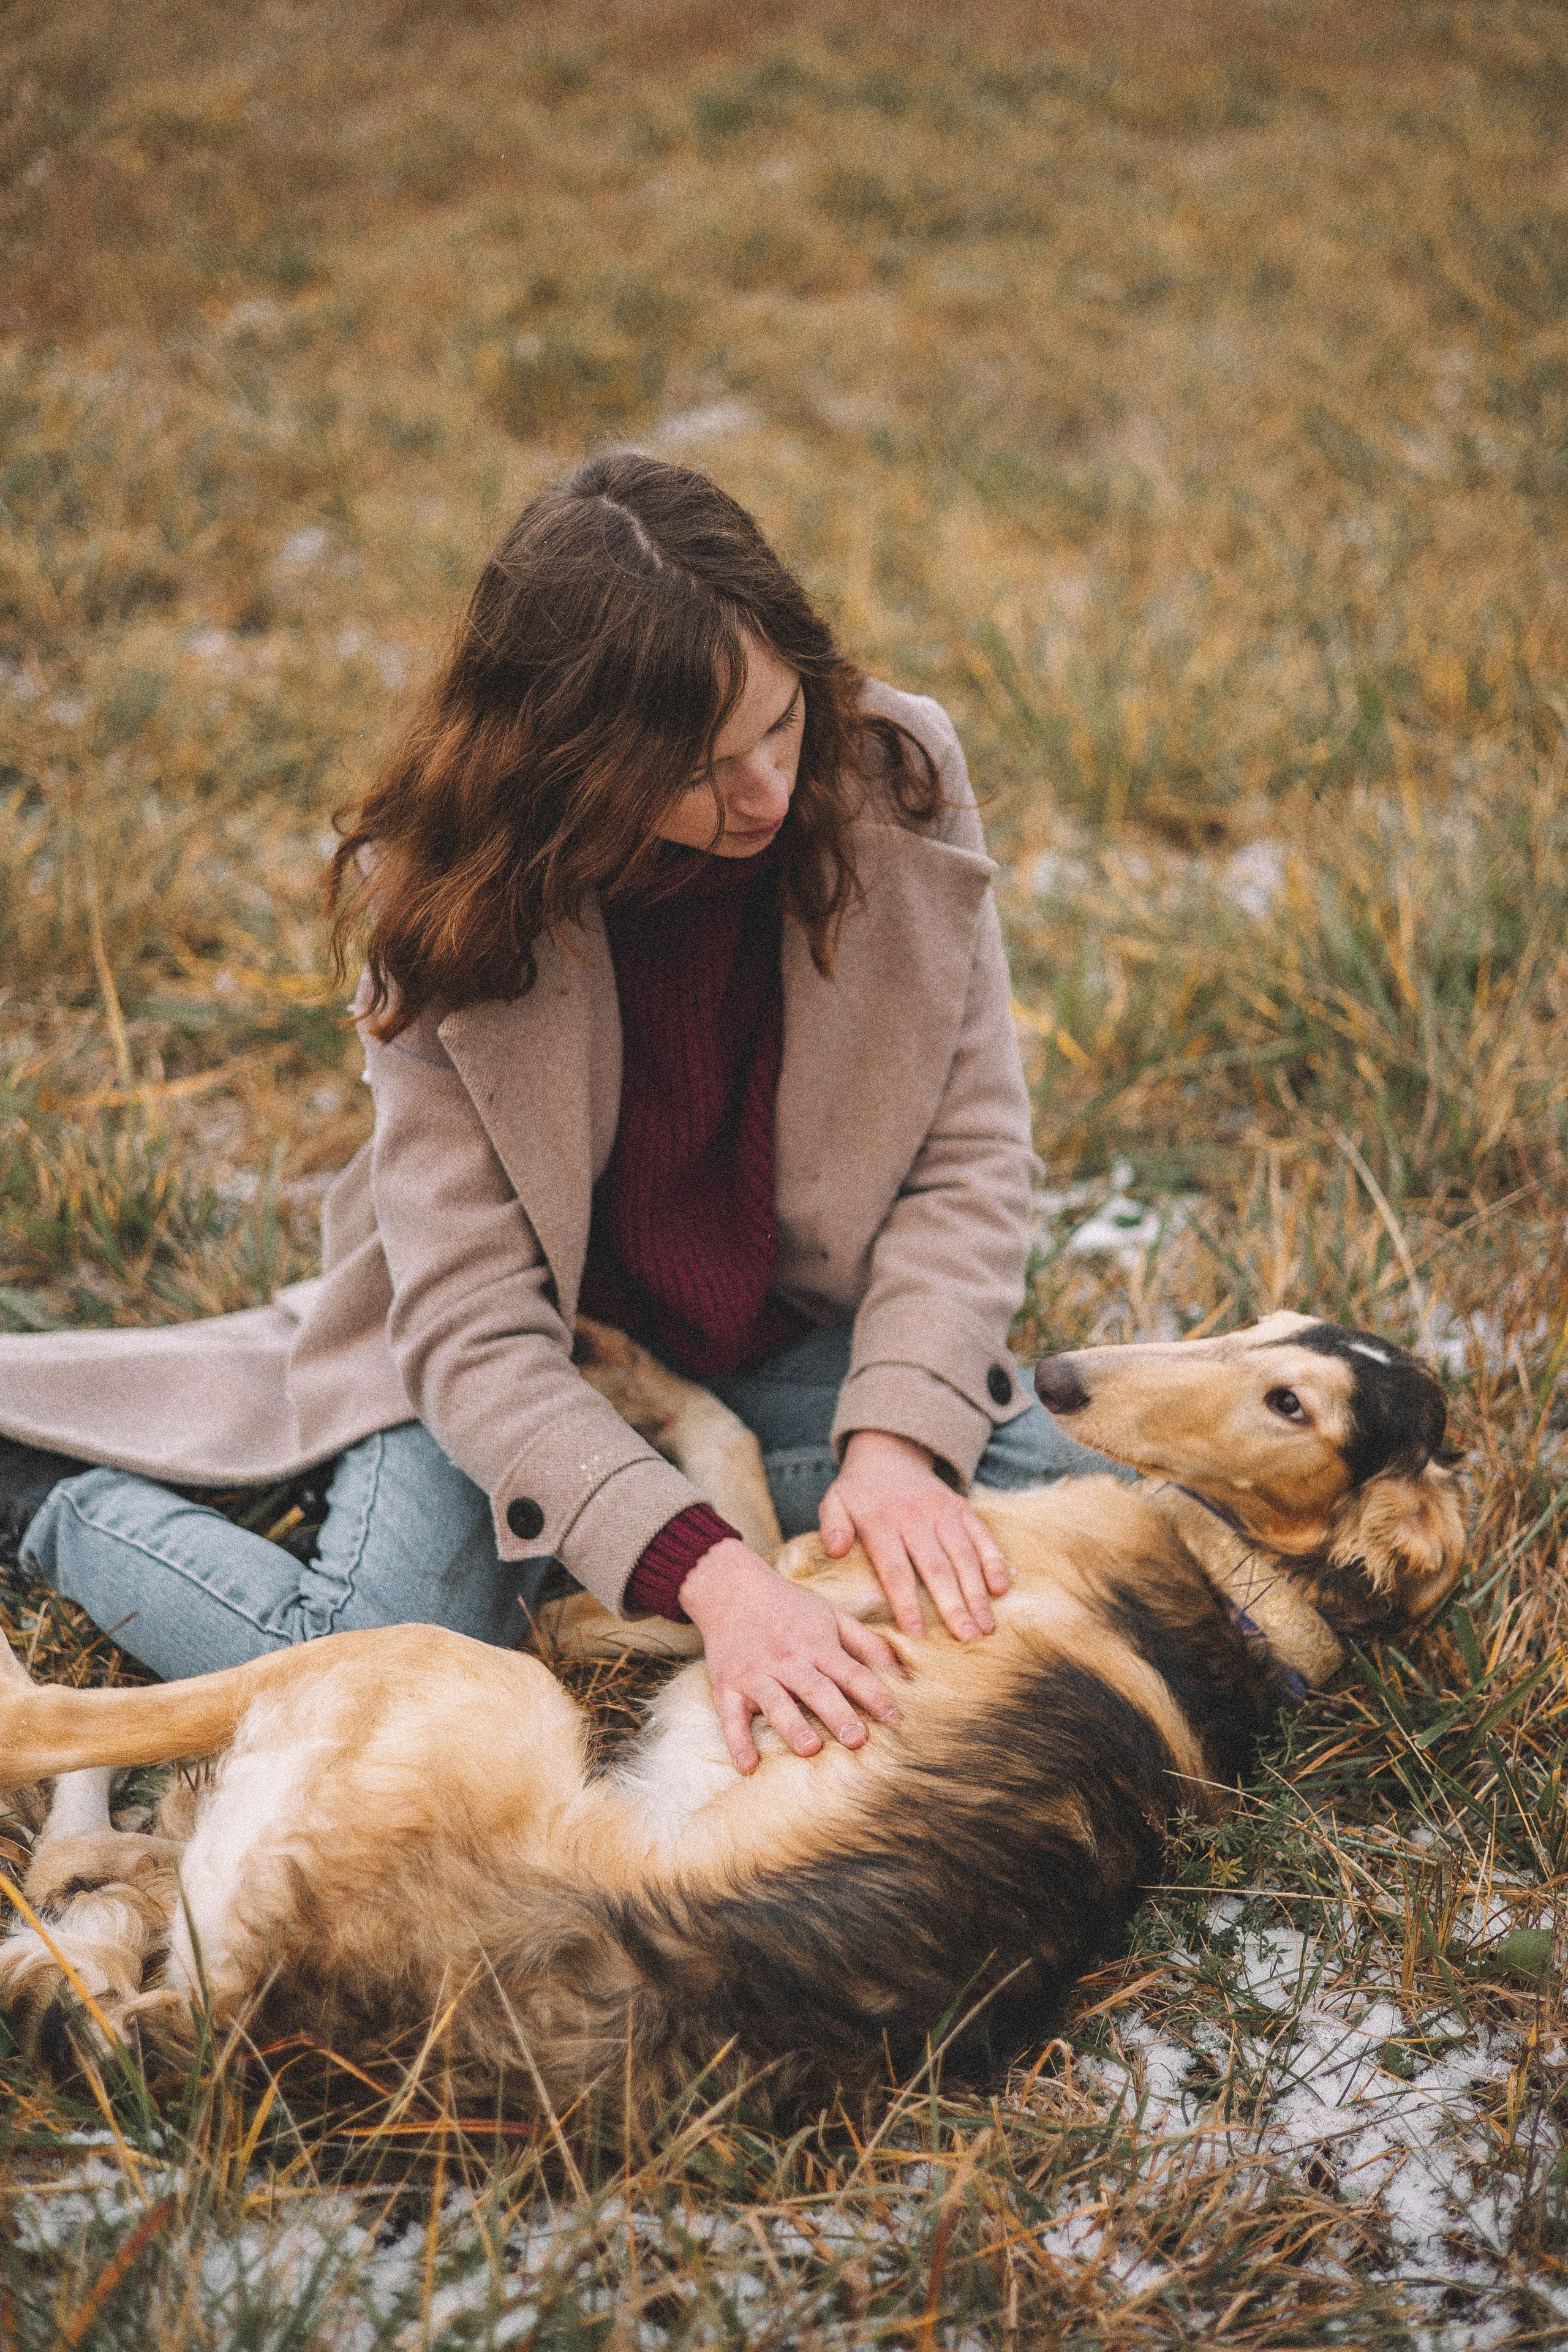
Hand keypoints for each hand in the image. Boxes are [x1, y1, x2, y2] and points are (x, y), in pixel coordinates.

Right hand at [679, 1537, 903, 1775]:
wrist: (731, 1590)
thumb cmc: (790, 1608)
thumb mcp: (833, 1615)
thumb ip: (868, 1644)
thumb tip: (905, 1675)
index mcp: (816, 1644)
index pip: (851, 1672)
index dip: (875, 1695)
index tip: (896, 1720)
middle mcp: (787, 1659)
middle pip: (815, 1688)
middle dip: (837, 1713)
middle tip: (857, 1739)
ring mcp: (754, 1673)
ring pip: (774, 1702)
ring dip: (791, 1726)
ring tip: (810, 1749)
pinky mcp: (726, 1685)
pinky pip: (730, 1716)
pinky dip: (737, 1742)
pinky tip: (749, 1767)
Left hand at [819, 1430, 1009, 1642]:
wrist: (889, 1453)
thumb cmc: (859, 1492)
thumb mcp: (834, 1502)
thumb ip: (832, 1526)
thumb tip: (837, 1551)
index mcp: (881, 1523)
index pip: (895, 1570)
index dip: (907, 1603)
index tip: (918, 1634)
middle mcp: (915, 1517)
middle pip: (937, 1568)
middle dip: (954, 1606)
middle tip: (967, 1639)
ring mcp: (943, 1511)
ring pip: (963, 1556)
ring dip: (976, 1592)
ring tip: (985, 1626)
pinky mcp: (961, 1507)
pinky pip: (981, 1536)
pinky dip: (994, 1561)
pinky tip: (1000, 1589)